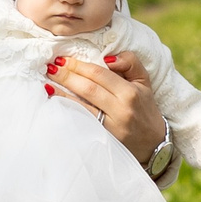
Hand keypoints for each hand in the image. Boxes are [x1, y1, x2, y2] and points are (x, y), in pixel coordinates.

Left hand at [49, 48, 166, 164]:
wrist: (154, 143)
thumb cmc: (144, 107)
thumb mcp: (144, 82)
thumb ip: (130, 62)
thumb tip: (107, 58)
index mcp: (130, 92)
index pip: (99, 74)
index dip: (79, 65)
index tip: (62, 58)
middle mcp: (121, 109)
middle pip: (88, 89)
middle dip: (66, 76)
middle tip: (50, 67)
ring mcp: (111, 126)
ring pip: (81, 106)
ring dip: (61, 94)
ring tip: (46, 83)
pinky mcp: (103, 138)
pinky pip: (81, 121)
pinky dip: (67, 111)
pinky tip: (54, 103)